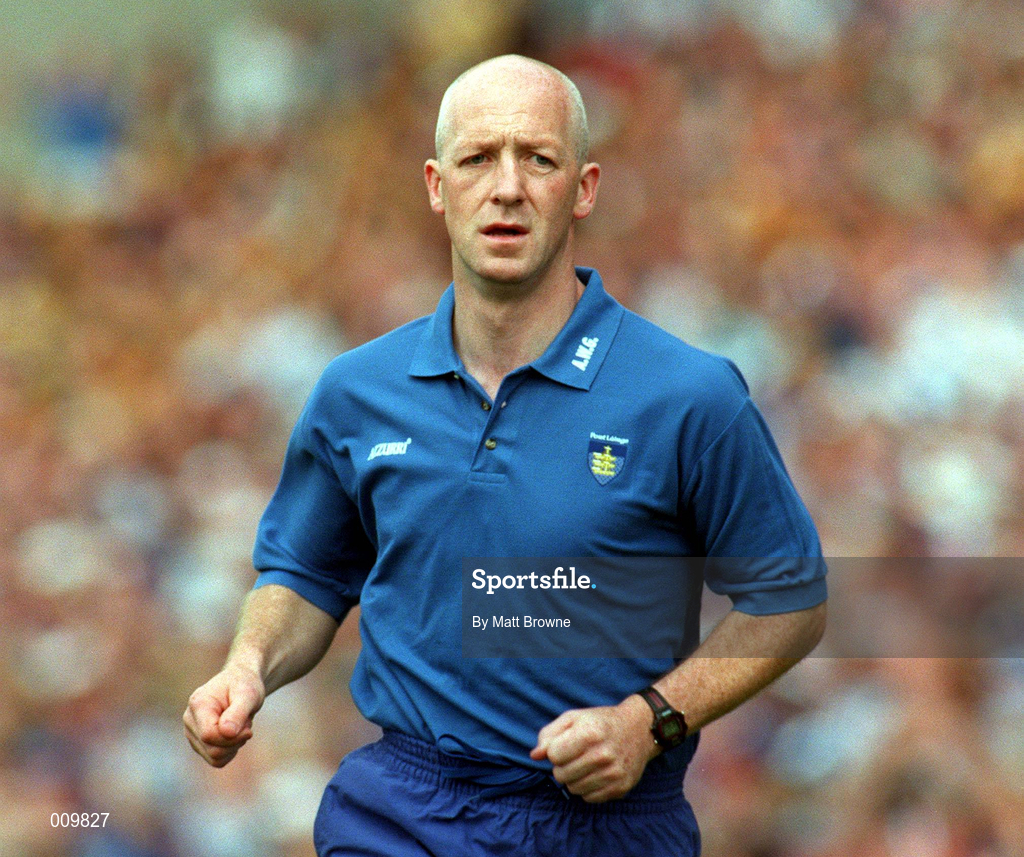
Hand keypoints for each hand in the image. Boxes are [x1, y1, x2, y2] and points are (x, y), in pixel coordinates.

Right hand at [183, 664, 264, 766]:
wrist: (240, 683)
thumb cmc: (245, 686)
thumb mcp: (248, 695)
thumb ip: (238, 713)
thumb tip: (227, 733)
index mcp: (198, 704)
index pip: (209, 735)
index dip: (232, 738)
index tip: (248, 729)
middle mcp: (190, 719)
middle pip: (212, 749)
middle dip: (236, 741)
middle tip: (246, 724)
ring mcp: (192, 732)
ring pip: (214, 757)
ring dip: (234, 745)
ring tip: (240, 726)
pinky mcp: (198, 743)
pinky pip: (216, 760)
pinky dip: (230, 751)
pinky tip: (235, 735)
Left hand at [530, 695, 659, 801]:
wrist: (639, 729)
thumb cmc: (600, 722)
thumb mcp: (574, 718)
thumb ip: (550, 734)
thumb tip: (535, 756)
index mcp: (590, 733)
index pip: (553, 755)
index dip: (555, 750)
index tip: (565, 744)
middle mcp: (603, 755)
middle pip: (560, 775)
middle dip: (562, 765)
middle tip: (575, 755)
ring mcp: (613, 774)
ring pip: (573, 789)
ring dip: (574, 778)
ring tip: (585, 764)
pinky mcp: (620, 788)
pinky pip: (588, 798)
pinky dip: (587, 788)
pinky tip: (596, 774)